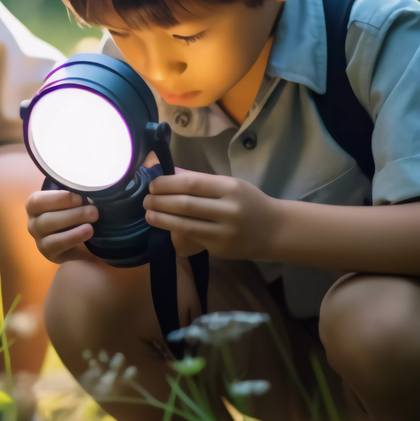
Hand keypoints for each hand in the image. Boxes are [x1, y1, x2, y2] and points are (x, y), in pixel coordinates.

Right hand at [26, 190, 104, 264]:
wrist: (80, 240)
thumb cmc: (74, 214)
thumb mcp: (72, 202)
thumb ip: (74, 195)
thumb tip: (87, 188)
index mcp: (35, 206)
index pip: (36, 201)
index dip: (58, 198)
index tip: (79, 197)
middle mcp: (33, 223)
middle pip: (45, 219)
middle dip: (72, 214)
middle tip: (93, 211)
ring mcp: (39, 240)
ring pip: (50, 234)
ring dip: (72, 226)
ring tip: (92, 223)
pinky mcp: (49, 253)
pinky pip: (57, 245)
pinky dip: (73, 237)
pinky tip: (88, 232)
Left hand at [143, 169, 278, 261]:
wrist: (274, 230)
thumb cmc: (248, 203)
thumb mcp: (230, 185)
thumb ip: (201, 180)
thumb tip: (170, 172)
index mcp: (230, 188)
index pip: (192, 183)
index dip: (168, 183)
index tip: (153, 184)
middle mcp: (228, 209)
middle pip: (185, 204)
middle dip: (160, 201)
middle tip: (146, 199)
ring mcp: (224, 231)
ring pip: (185, 224)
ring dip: (162, 217)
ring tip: (148, 213)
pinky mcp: (220, 248)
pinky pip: (192, 237)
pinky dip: (174, 230)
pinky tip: (163, 225)